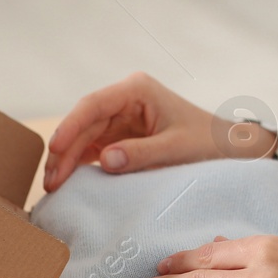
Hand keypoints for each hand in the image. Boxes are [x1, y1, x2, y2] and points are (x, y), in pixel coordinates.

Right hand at [43, 71, 277, 190]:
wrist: (228, 149)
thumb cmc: (208, 143)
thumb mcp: (177, 149)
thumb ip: (142, 153)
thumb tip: (106, 160)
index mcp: (137, 90)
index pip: (94, 104)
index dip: (71, 125)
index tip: (56, 148)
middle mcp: (124, 100)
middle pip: (83, 123)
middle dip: (64, 151)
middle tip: (50, 182)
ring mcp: (119, 118)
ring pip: (83, 137)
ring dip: (67, 161)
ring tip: (52, 187)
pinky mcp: (119, 137)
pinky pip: (92, 150)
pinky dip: (78, 166)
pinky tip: (66, 184)